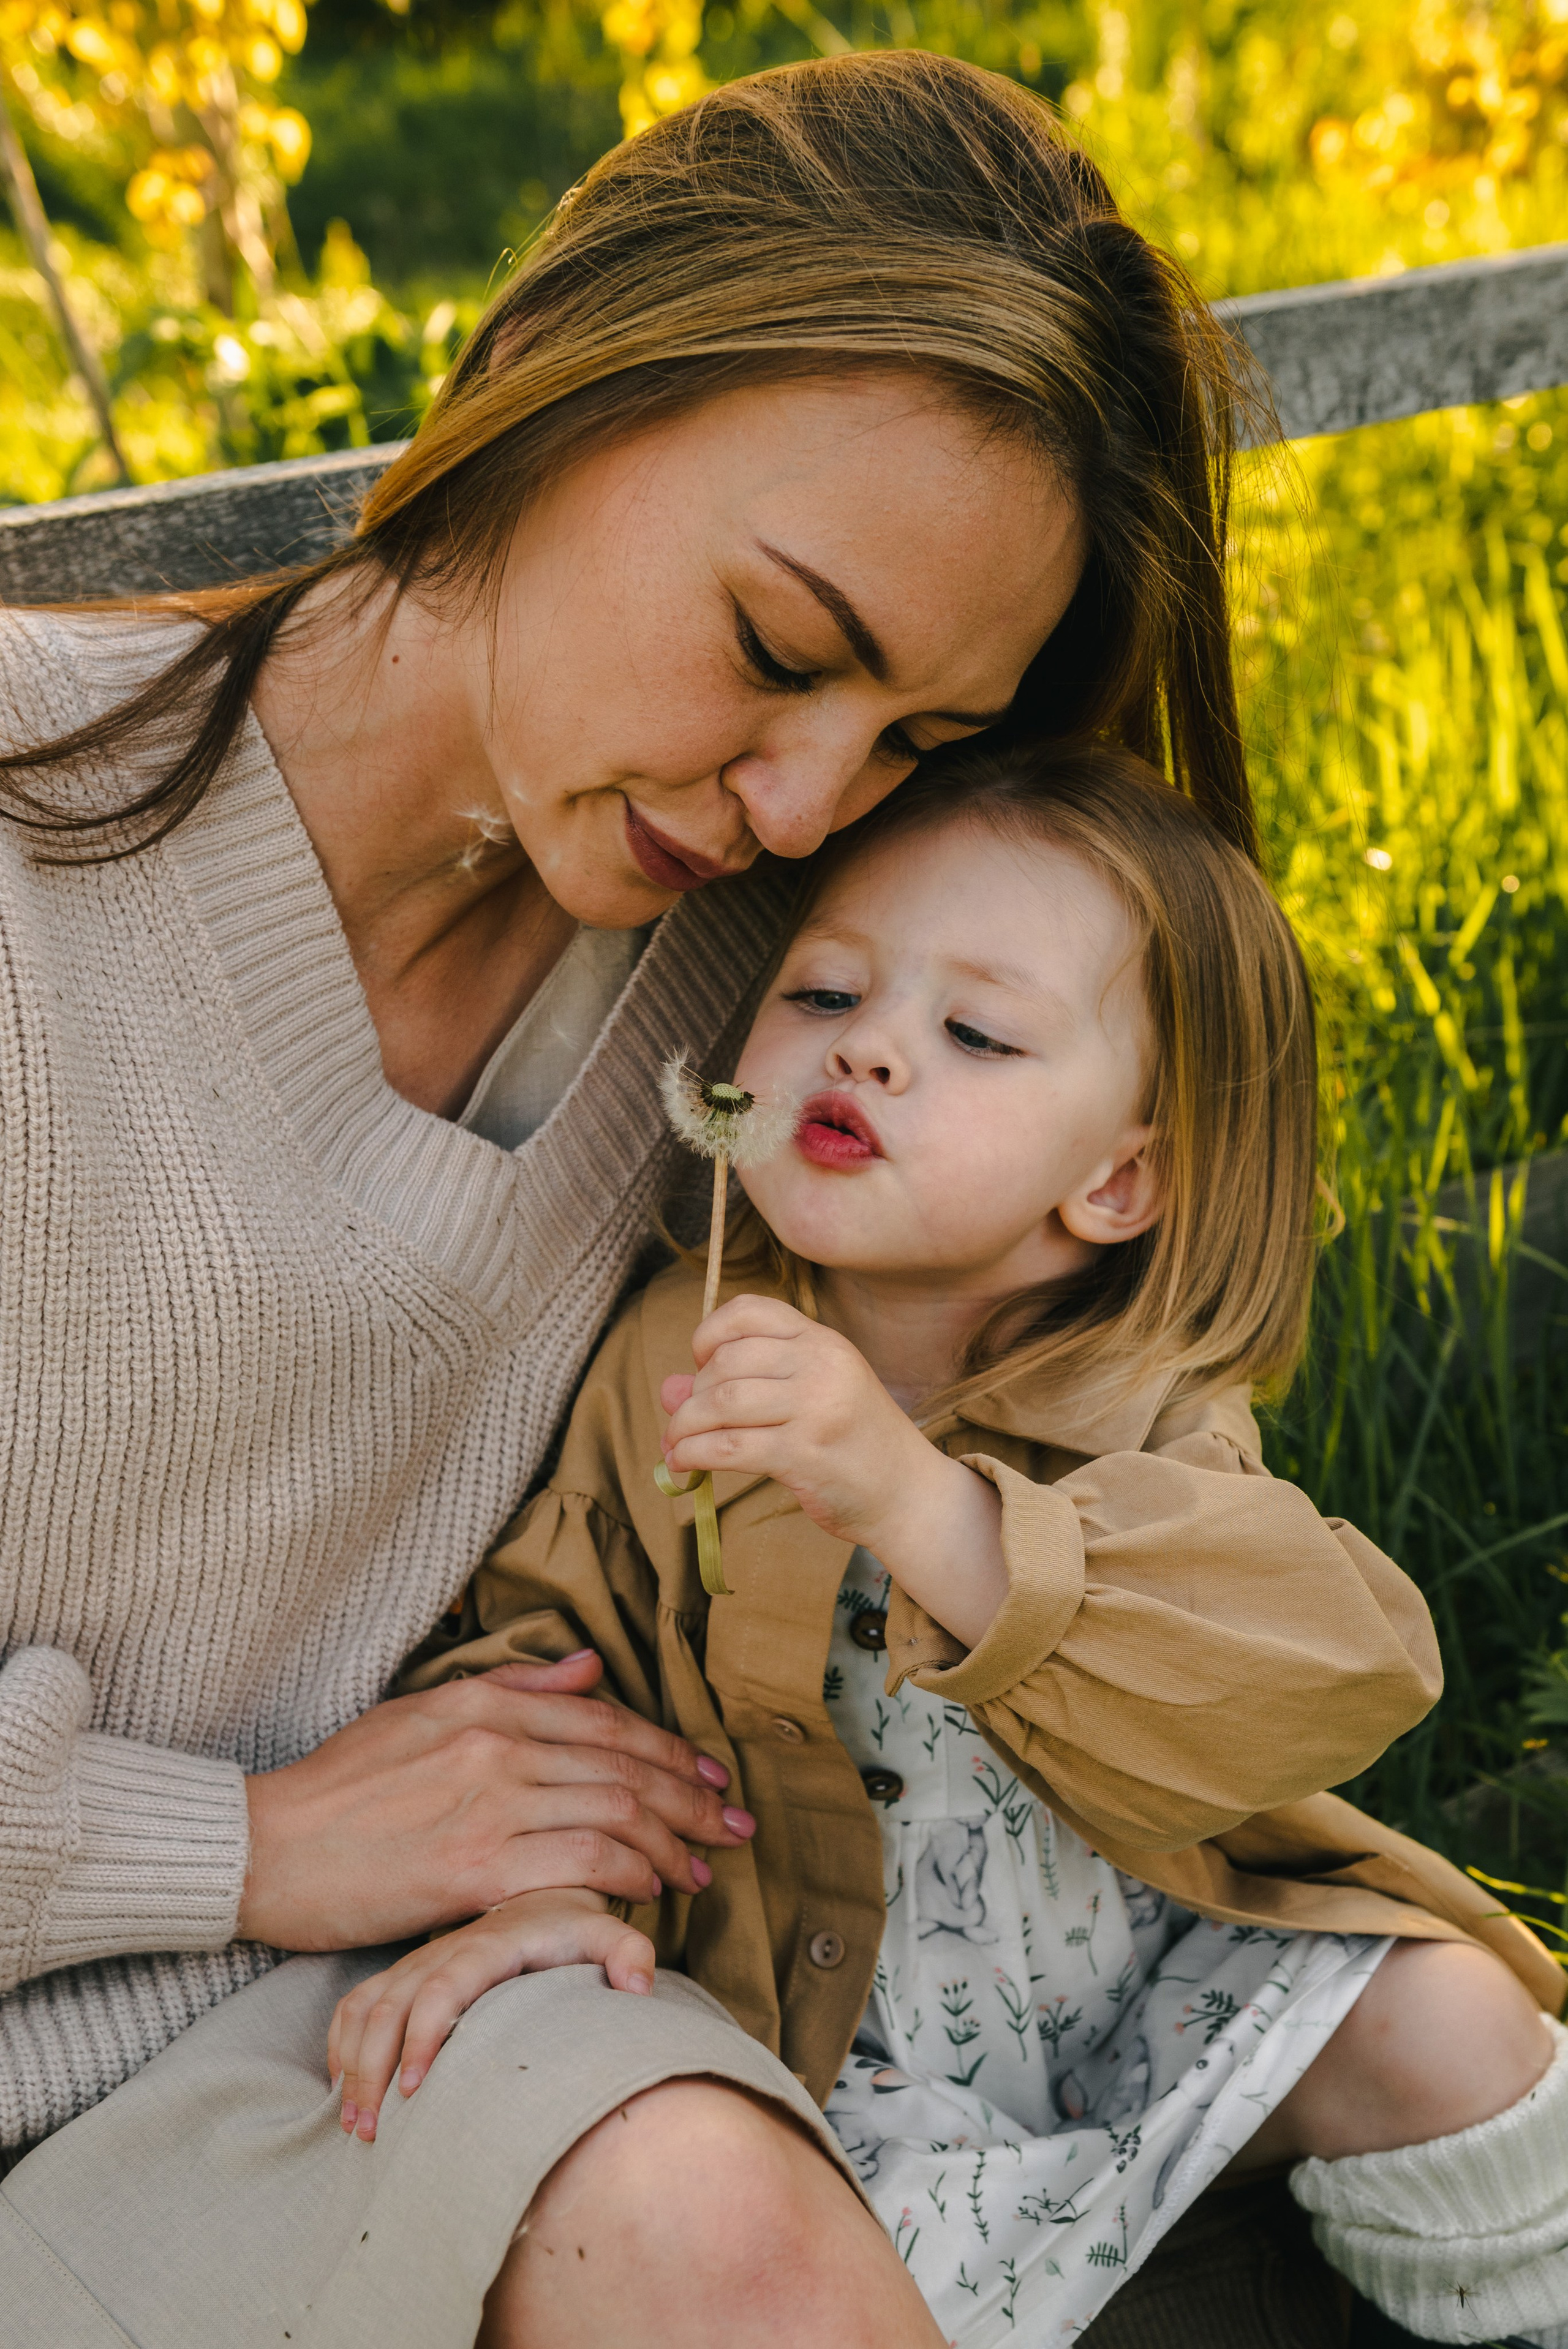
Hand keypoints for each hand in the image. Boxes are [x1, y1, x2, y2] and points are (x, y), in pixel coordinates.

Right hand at [240, 1650, 752, 1950]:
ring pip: (616, 1813)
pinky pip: (581, 1863)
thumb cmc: (338, 1787)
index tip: (709, 1779)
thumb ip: (512, 1687)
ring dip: (672, 1842)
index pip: (607, 1722)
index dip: (670, 1751)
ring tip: (700, 1868)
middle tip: (731, 1827)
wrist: (267, 1847)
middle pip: (625, 1767)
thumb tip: (588, 1667)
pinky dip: (628, 1874)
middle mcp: (498, 1747)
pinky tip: (649, 1890)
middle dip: (691, 1799)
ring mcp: (491, 1806)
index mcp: (487, 1707)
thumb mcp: (419, 1711)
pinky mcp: (476, 1869)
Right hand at [328, 1887, 654, 2142]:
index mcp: (484, 1946)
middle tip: (369, 2132)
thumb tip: (639, 1987)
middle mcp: (439, 1954)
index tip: (414, 2091)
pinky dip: (341, 2047)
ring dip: (351, 2066)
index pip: (441, 1989)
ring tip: (353, 2127)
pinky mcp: (402, 1977)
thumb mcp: (607, 1934)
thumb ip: (629, 1952)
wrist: (543, 1897)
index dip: (423, 2037)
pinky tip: (344, 2091)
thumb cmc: (573, 1927)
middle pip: (388, 2008)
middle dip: (372, 2070)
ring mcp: (414, 1965)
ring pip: (363, 2010)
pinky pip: (353, 2007)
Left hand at [659, 1296, 1007, 1643]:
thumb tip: (667, 1389)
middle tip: (683, 1423)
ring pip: (722, 1402)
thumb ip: (741, 1386)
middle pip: (726, 1362)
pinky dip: (694, 1454)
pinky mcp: (805, 1453)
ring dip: (684, 1427)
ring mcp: (816, 1407)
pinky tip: (684, 1465)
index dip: (710, 1334)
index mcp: (823, 1341)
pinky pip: (729, 1447)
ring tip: (675, 1446)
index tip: (699, 1364)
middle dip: (692, 1395)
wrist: (907, 1494)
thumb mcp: (807, 1399)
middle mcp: (821, 1364)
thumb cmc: (853, 1445)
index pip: (750, 1311)